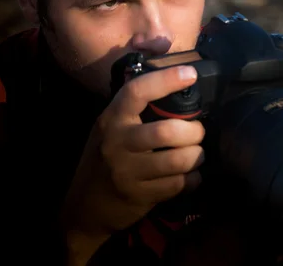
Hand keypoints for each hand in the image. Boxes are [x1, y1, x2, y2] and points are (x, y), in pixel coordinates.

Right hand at [62, 65, 204, 265]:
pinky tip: (190, 176)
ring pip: (178, 160)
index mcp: (111, 119)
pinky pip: (179, 184)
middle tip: (198, 133)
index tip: (191, 74)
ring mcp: (127, 172)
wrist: (85, 208)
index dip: (166, 80)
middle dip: (194, 131)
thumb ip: (133, 109)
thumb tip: (173, 81)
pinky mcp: (140, 196)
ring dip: (196, 156)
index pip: (137, 92)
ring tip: (196, 154)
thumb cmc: (104, 160)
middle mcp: (117, 143)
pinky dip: (192, 179)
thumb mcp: (109, 130)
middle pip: (167, 131)